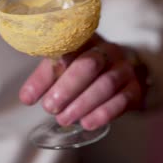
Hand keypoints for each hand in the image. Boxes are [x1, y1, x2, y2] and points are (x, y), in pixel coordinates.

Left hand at [19, 34, 144, 130]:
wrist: (122, 72)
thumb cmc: (84, 68)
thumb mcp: (64, 65)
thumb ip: (46, 77)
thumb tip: (27, 97)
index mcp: (84, 39)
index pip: (64, 52)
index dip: (45, 75)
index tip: (29, 97)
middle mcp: (107, 50)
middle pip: (89, 64)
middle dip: (67, 88)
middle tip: (50, 107)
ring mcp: (124, 68)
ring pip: (106, 84)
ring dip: (82, 104)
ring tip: (64, 119)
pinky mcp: (135, 88)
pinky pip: (122, 100)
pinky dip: (103, 113)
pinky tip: (87, 123)